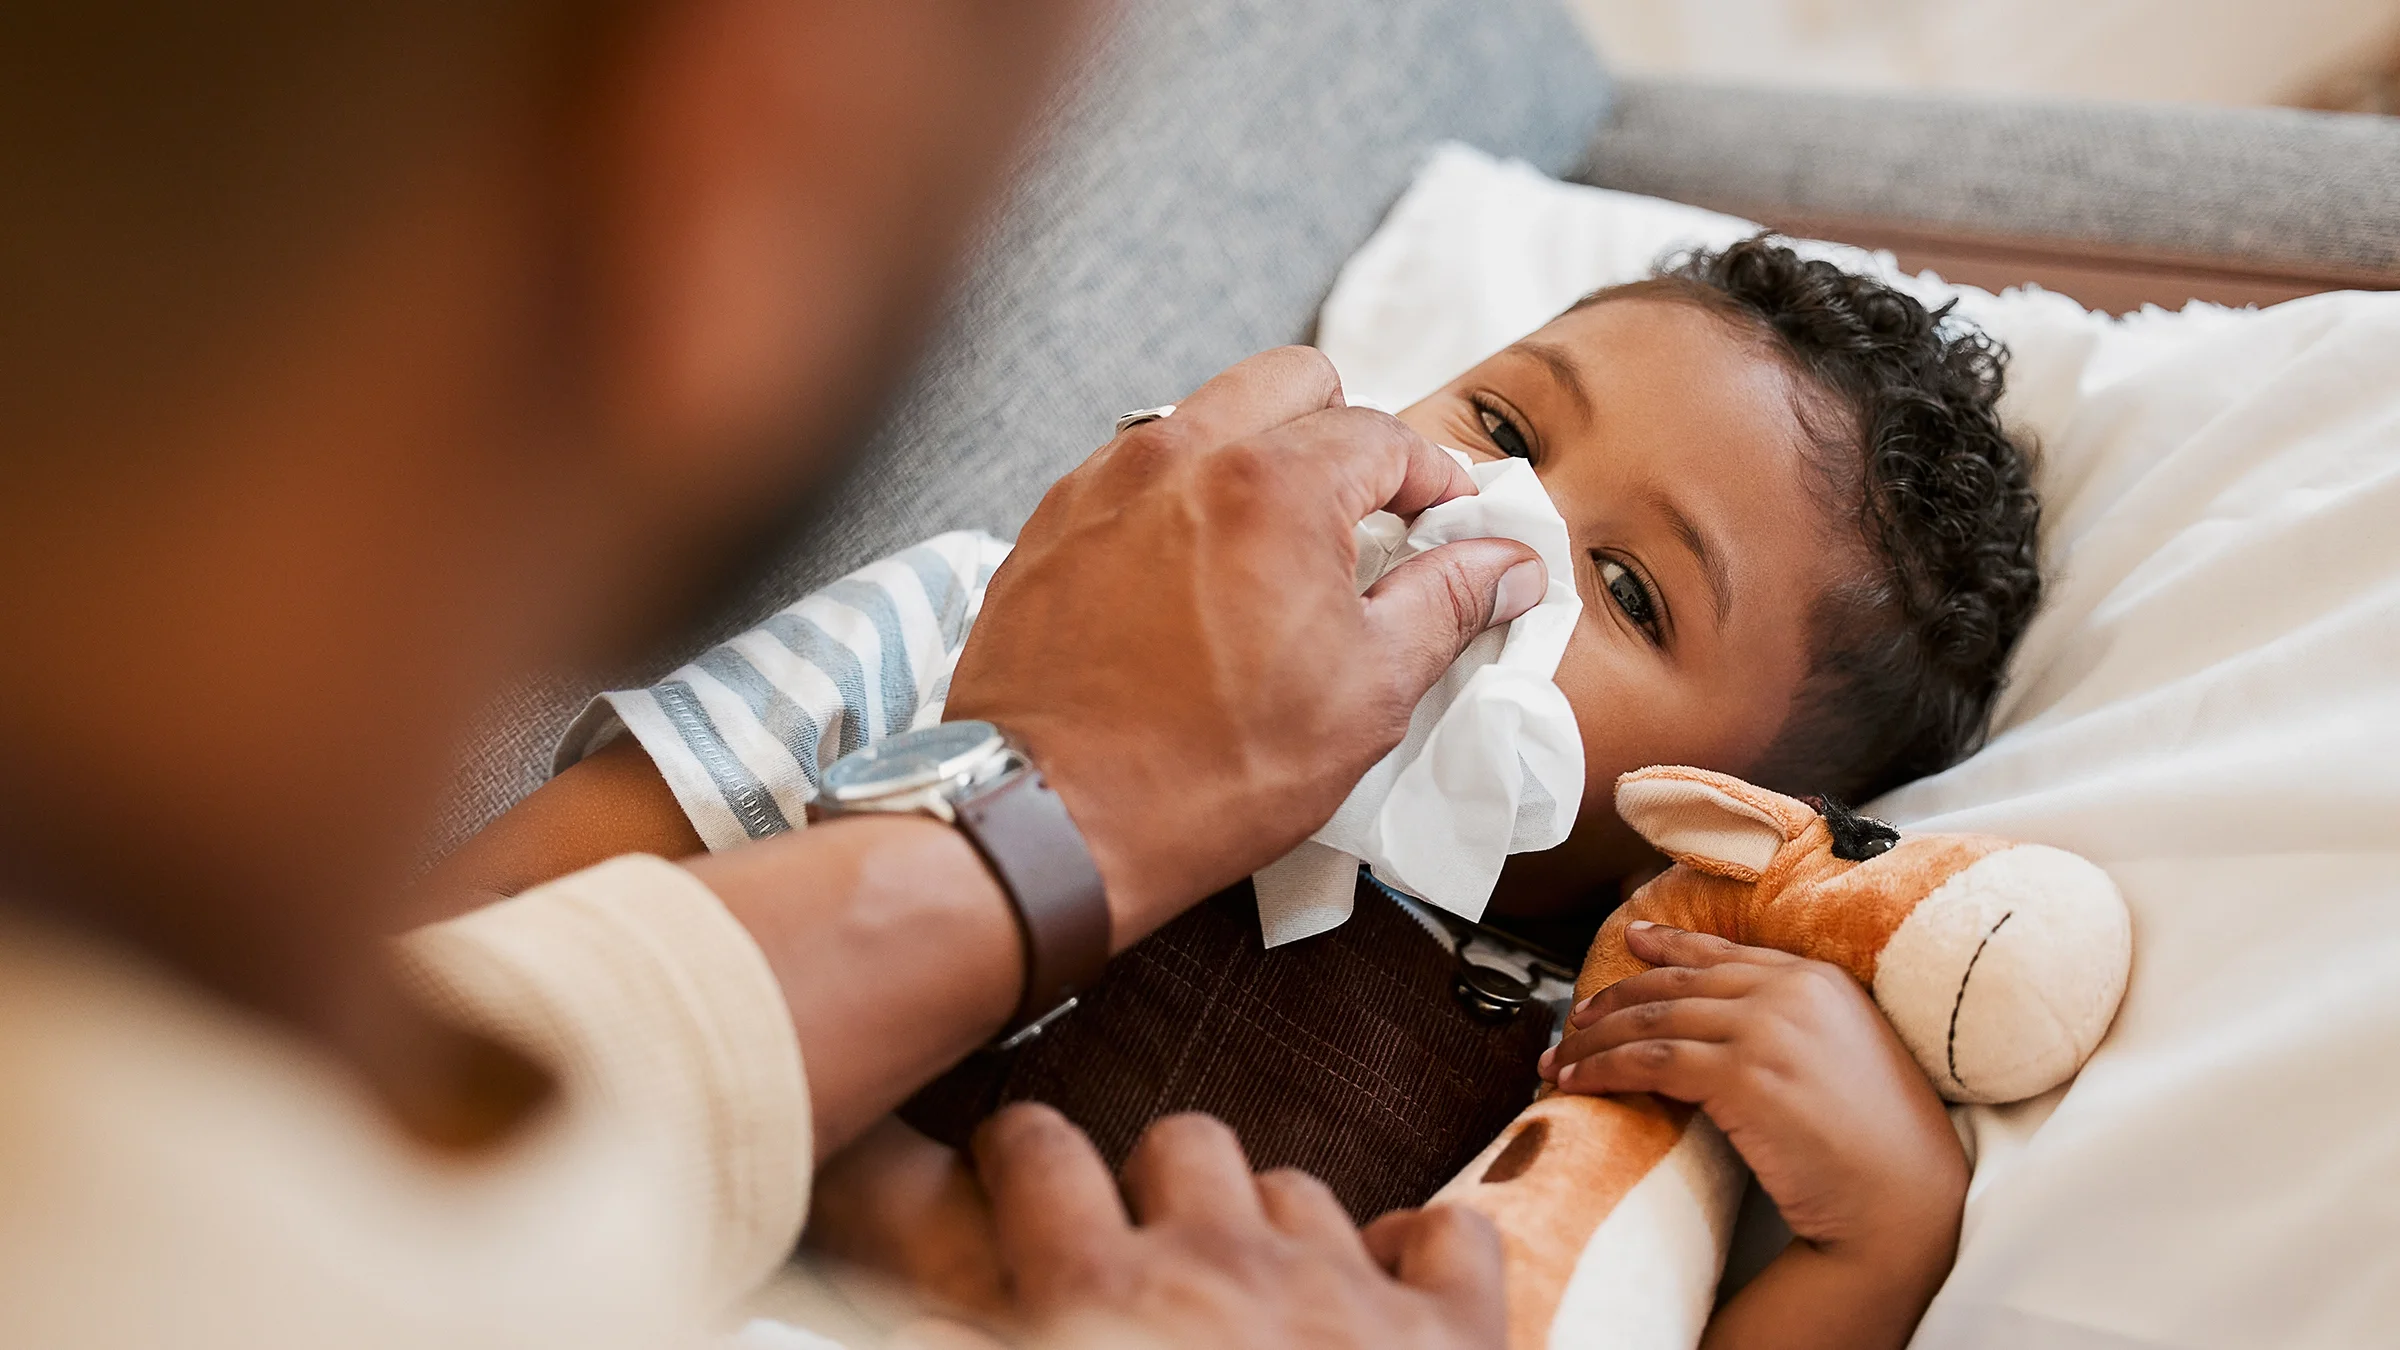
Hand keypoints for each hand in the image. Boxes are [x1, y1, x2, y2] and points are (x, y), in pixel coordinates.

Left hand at [944, 347, 1544, 943]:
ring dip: (1259, 456)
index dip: (1434, 482)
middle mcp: (1181, 456)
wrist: (1048, 821)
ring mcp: (1104, 483)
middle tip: (1365, 519)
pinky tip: (1196, 577)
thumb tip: (1505, 564)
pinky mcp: (1051, 524)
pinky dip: (1182, 498)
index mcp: (1272, 484)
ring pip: (1206, 414)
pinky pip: (1136, 471)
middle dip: (1345, 433)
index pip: (1383, 435)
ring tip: (1278, 550)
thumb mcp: (1365, 693)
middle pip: (1292, 383)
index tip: (1448, 528)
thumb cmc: (1207, 771)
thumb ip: (1445, 605)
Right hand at [971, 1104, 1503, 1349]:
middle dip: (1164, 1182)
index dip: (1021, 1152)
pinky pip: (1450, 1236)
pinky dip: (1423, 1253)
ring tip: (1258, 1289)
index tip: (1018, 1163)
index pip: (1036, 1153)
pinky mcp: (1450, 1335)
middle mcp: (1223, 1268)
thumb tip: (907, 1310)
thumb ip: (972, 1338)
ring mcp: (1345, 1294)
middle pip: (1182, 1142)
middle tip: (1152, 1245)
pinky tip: (1390, 1286)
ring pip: (1299, 1187)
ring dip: (1275, 1225)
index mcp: (1102, 1295)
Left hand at [1539, 923, 1965, 1272]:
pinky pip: (1651, 1062)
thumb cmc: (1879, 1144)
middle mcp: (1791, 992)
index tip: (1632, 942)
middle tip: (1575, 1019)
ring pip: (1652, 1020)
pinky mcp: (1744, 1075)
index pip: (1723, 954)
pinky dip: (1604, 1071)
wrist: (1905, 1199)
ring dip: (1595, 1042)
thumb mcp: (1844, 1054)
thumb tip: (1726, 1022)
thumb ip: (1792, 1022)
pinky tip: (1579, 1084)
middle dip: (1613, 1000)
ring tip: (1561, 1061)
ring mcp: (1767, 1029)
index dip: (1668, 948)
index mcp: (1819, 980)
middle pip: (1675, 984)